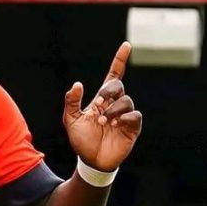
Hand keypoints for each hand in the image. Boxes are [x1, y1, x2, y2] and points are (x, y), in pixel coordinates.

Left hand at [63, 42, 141, 171]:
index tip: (126, 45)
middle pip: (118, 86)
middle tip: (98, 104)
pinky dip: (125, 117)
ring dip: (113, 109)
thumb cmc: (81, 139)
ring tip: (103, 121)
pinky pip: (135, 116)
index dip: (120, 60)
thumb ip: (72, 101)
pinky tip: (115, 124)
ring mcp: (125, 115)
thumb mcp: (71, 119)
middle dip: (108, 92)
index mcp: (101, 99)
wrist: (90, 160)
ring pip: (126, 101)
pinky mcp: (132, 128)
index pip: (114, 75)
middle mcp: (115, 104)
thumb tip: (78, 84)